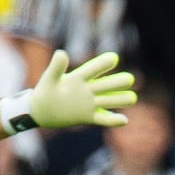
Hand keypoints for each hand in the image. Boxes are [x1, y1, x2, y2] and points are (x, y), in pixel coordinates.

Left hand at [20, 50, 134, 129]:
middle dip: (117, 83)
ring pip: (108, 100)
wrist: (42, 111)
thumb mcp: (49, 79)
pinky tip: (124, 120)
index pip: (92, 69)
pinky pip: (103, 118)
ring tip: (132, 98)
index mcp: (78, 78)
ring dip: (120, 100)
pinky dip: (113, 120)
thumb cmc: (45, 92)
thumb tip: (61, 53)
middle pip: (105, 85)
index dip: (102, 64)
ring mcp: (90, 103)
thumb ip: (56, 67)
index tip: (113, 58)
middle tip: (129, 79)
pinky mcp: (88, 117)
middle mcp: (88, 89)